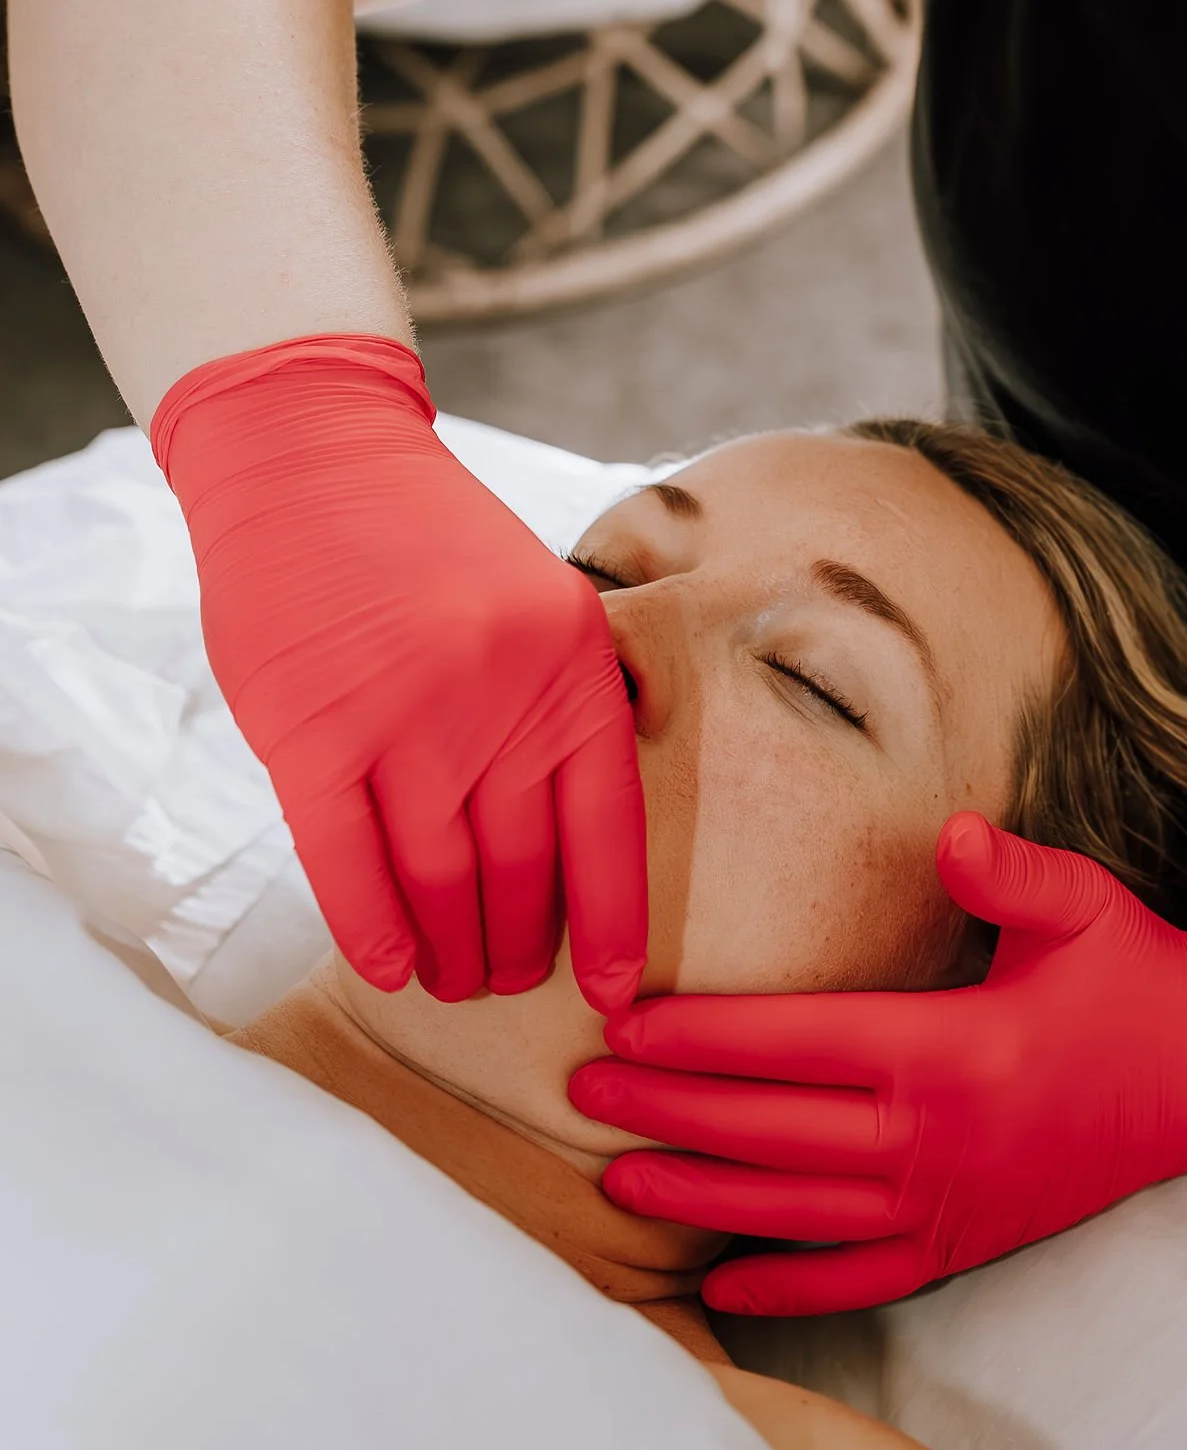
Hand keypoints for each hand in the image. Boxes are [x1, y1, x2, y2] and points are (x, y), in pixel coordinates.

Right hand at [151, 332, 645, 1008]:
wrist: (315, 456)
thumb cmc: (427, 541)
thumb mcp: (536, 603)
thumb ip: (553, 707)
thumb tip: (569, 848)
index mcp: (569, 664)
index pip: (607, 827)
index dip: (610, 924)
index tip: (612, 993)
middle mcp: (497, 697)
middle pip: (519, 868)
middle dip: (516, 946)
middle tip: (506, 982)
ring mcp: (402, 717)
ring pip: (439, 878)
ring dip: (447, 948)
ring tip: (449, 980)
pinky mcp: (312, 733)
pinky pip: (348, 861)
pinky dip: (371, 926)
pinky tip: (387, 966)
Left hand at [570, 812, 1186, 1311]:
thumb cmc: (1137, 974)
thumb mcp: (1082, 904)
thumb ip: (1008, 872)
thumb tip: (949, 834)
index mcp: (951, 1050)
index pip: (795, 1043)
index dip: (703, 1036)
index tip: (627, 1024)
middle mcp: (936, 1140)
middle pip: (771, 1130)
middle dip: (669, 1109)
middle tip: (583, 1091)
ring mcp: (947, 1205)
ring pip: (795, 1211)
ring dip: (700, 1195)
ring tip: (617, 1176)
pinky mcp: (964, 1243)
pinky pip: (859, 1282)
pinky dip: (785, 1289)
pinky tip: (715, 1284)